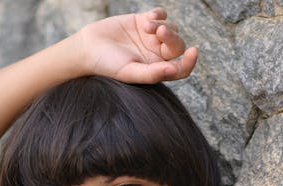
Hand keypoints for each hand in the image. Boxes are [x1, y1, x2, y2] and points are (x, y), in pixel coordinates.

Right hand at [78, 7, 197, 83]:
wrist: (89, 48)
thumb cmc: (108, 65)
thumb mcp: (130, 72)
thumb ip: (152, 74)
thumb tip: (174, 70)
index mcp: (156, 70)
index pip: (180, 68)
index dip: (189, 62)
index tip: (193, 52)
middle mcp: (156, 55)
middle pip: (177, 44)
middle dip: (172, 37)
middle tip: (159, 32)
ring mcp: (151, 38)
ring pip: (170, 28)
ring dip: (161, 24)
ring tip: (145, 26)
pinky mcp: (143, 21)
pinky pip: (161, 14)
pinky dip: (158, 15)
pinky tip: (146, 19)